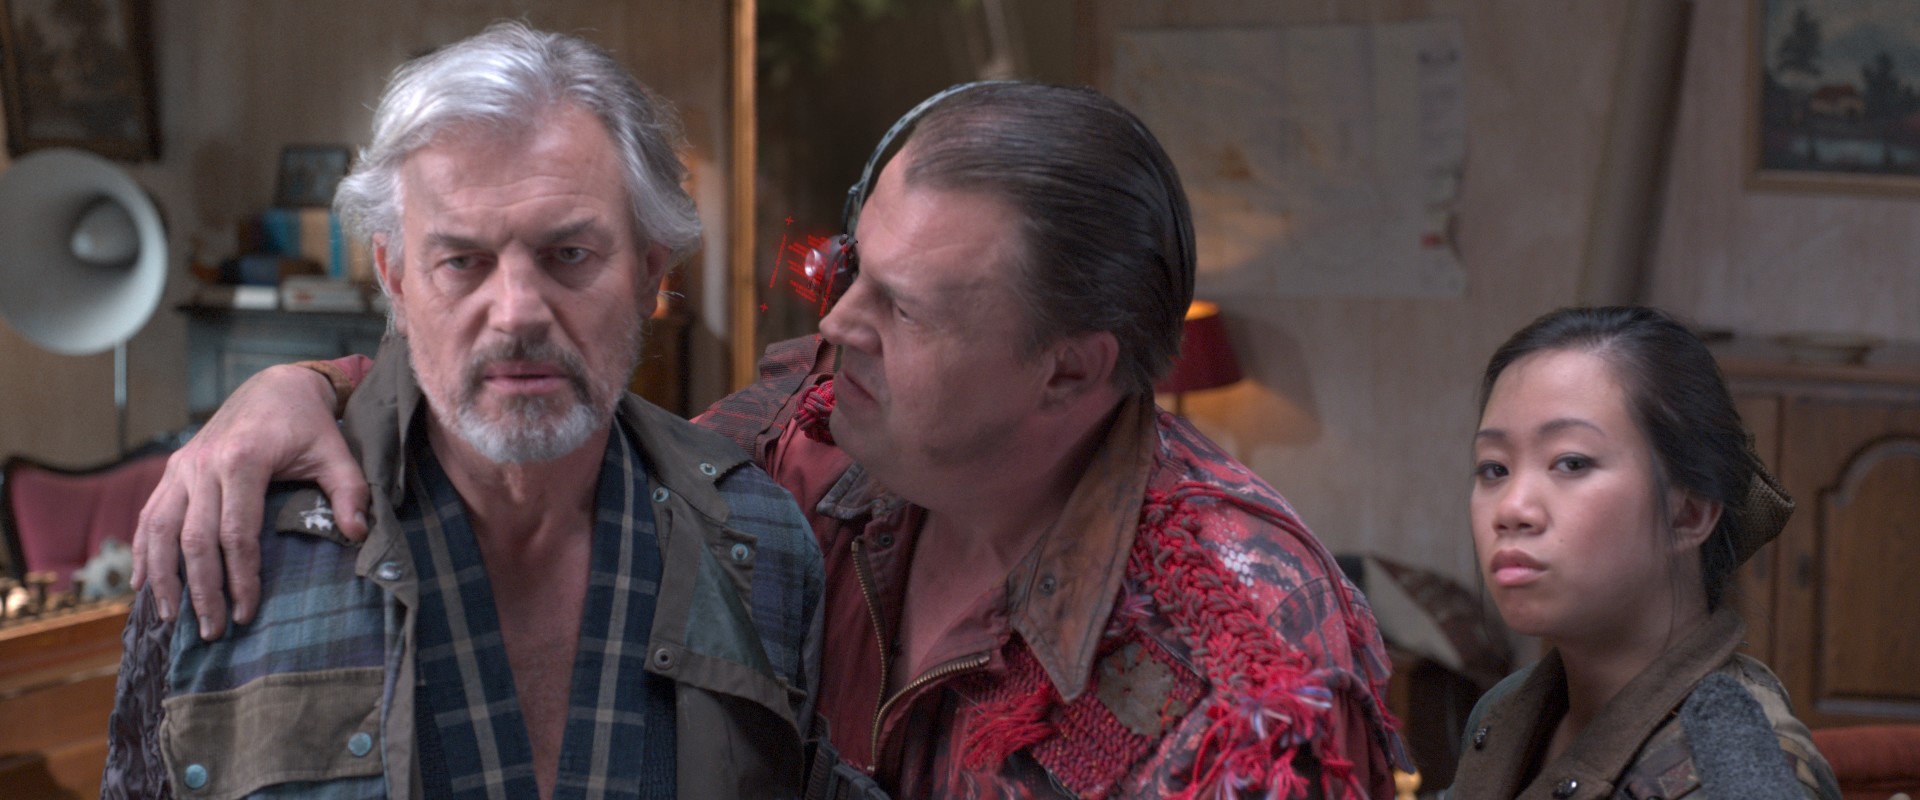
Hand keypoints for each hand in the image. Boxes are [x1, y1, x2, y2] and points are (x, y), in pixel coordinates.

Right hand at [132, 364, 367, 639]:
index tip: (246, 612)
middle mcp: (204, 464)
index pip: (236, 533)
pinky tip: (142, 584)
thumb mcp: (337, 453)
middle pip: (194, 539)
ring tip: (172, 618)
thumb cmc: (308, 424)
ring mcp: (183, 467)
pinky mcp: (173, 469)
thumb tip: (358, 534)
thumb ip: (350, 492)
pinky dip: (143, 551)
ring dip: (162, 577)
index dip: (240, 577)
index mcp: (244, 461)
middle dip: (201, 590)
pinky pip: (149, 515)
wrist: (275, 385)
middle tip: (212, 631)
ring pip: (160, 530)